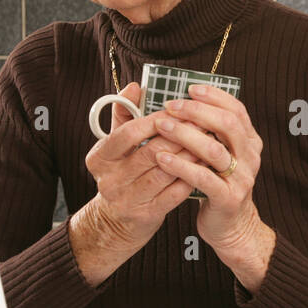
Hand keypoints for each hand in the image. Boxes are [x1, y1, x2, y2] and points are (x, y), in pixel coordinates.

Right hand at [70, 82, 199, 284]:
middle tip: (200, 123)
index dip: (154, 121)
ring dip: (189, 155)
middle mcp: (110, 180)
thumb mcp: (115, 147)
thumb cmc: (121, 173)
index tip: (176, 110)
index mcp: (99, 158)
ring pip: (165, 172)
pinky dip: (191, 177)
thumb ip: (123, 115)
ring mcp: (127, 200)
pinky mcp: (146, 216)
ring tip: (207, 141)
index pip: (128, 134)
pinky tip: (204, 166)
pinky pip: (174, 193)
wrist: (116, 221)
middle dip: (178, 136)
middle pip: (150, 152)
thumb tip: (134, 87)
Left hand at [150, 84, 275, 289]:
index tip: (189, 88)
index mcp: (250, 141)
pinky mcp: (228, 198)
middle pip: (228, 124)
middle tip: (171, 106)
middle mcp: (250, 157)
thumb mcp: (219, 154)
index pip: (237, 110)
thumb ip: (209, 131)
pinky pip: (204, 178)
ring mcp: (241, 178)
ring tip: (162, 126)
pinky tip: (162, 159)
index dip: (214, 96)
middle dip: (197, 112)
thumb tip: (182, 101)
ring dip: (185, 135)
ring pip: (215, 150)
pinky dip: (181, 166)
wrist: (230, 226)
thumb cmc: (217, 184)